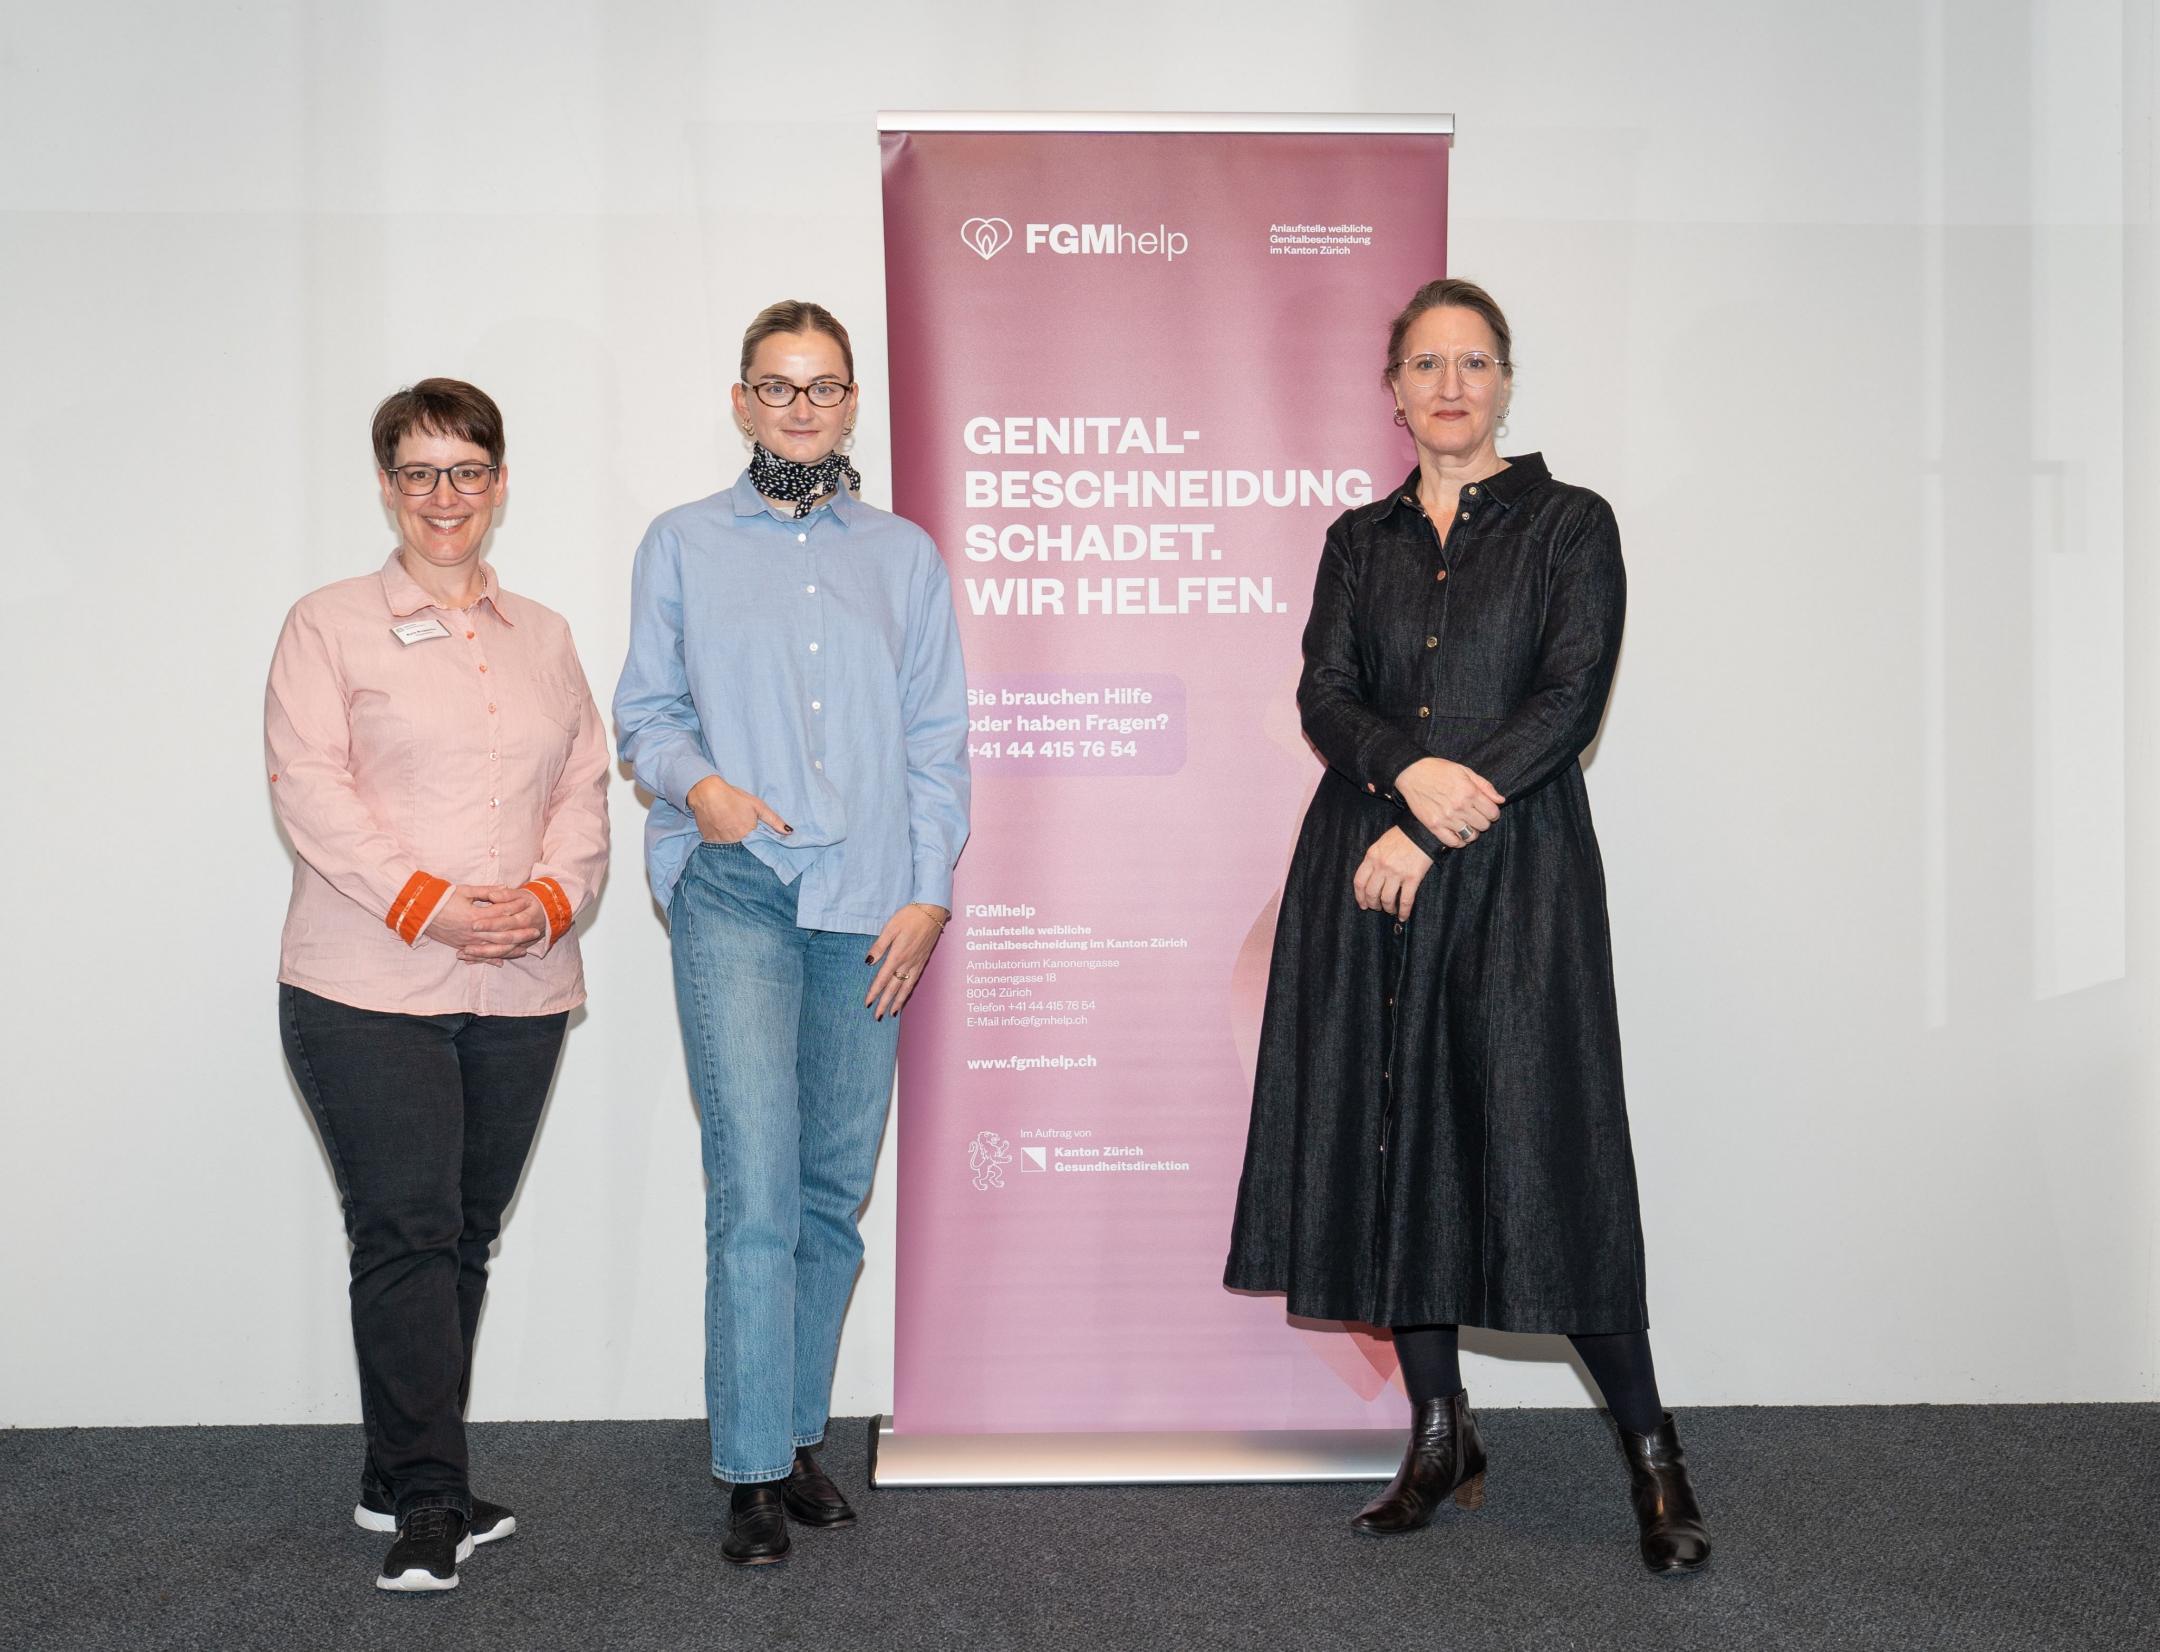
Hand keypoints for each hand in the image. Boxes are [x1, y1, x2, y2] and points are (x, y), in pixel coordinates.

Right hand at [427, 885, 544, 962]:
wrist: (419, 911)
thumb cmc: (442, 898)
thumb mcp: (465, 891)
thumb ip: (486, 891)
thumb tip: (505, 887)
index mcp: (475, 916)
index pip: (502, 914)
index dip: (516, 910)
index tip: (529, 907)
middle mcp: (473, 932)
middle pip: (502, 935)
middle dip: (520, 934)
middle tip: (536, 931)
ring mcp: (467, 941)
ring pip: (493, 949)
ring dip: (510, 950)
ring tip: (525, 948)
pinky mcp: (460, 946)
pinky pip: (478, 956)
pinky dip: (490, 960)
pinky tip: (501, 962)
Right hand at [688, 775, 790, 843]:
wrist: (707, 793)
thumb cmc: (734, 797)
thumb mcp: (757, 806)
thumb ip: (774, 820)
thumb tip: (789, 832)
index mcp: (749, 834)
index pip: (759, 846)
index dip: (759, 843)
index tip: (759, 840)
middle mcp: (735, 842)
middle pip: (745, 849)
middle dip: (746, 844)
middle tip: (741, 830)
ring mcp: (721, 843)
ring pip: (731, 848)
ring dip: (733, 843)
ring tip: (731, 829)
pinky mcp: (709, 841)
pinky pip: (718, 846)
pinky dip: (721, 840)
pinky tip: (721, 830)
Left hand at [864, 904, 947, 1020]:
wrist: (933, 911)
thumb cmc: (910, 916)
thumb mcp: (890, 927)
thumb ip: (880, 946)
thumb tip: (868, 962)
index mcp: (897, 955)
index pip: (883, 978)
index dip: (875, 991)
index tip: (867, 1003)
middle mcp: (907, 962)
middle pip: (894, 988)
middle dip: (885, 1003)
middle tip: (877, 1017)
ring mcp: (916, 963)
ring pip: (906, 988)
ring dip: (897, 1002)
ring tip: (891, 1013)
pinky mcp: (923, 961)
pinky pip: (914, 981)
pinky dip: (908, 992)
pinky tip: (904, 997)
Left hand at [1353, 828, 1434, 919]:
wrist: (1423, 830)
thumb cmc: (1402, 836)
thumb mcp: (1381, 844)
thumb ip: (1374, 860)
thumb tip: (1370, 877)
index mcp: (1372, 857)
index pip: (1359, 882)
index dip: (1360, 896)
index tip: (1363, 904)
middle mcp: (1382, 866)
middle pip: (1372, 893)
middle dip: (1373, 904)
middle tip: (1377, 907)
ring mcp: (1397, 873)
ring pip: (1387, 899)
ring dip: (1388, 908)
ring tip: (1390, 910)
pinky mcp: (1412, 878)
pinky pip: (1406, 900)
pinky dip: (1404, 911)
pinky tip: (1403, 916)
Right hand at [1394, 756, 1504, 847]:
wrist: (1412, 773)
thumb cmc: (1439, 770)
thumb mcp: (1464, 771)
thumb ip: (1484, 786)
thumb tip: (1500, 800)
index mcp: (1469, 792)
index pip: (1492, 812)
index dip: (1493, 812)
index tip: (1487, 810)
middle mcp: (1459, 806)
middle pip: (1483, 825)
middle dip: (1483, 821)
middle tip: (1475, 816)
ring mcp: (1446, 818)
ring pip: (1470, 836)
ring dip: (1472, 832)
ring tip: (1467, 825)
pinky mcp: (1434, 826)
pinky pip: (1453, 842)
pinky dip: (1458, 841)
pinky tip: (1457, 833)